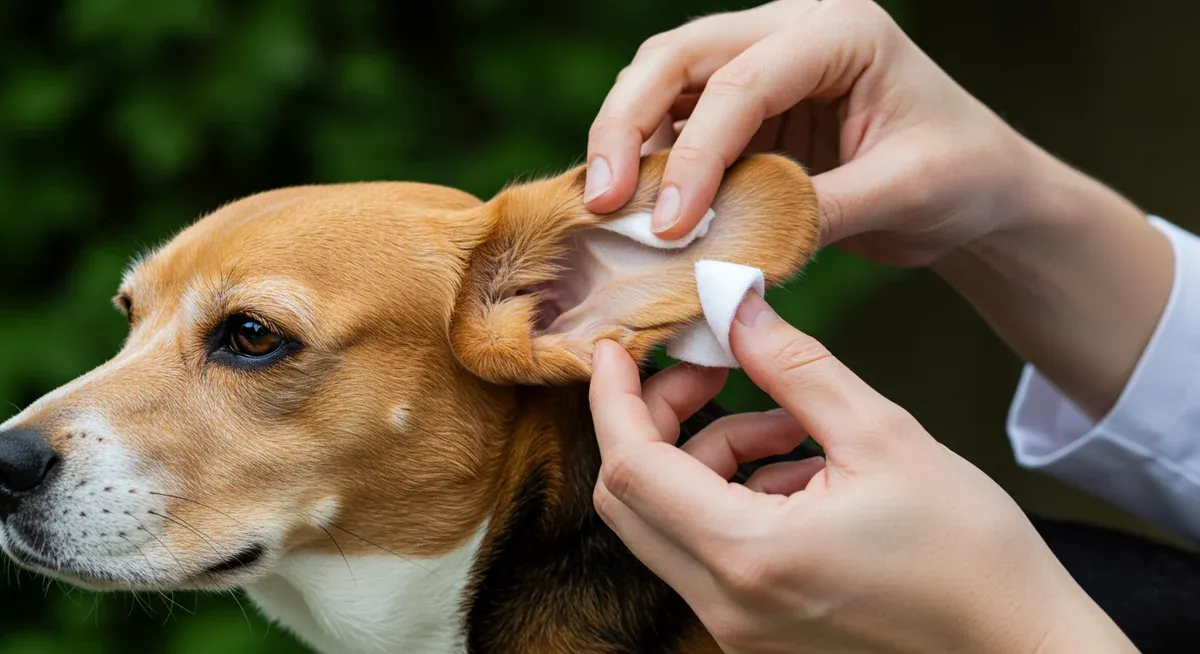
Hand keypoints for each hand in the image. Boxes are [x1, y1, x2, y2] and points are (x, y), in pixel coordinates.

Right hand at [585, 0, 1064, 266]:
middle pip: (678, 57)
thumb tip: (726, 252)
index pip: (743, 82)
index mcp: (840, 31)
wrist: (978, 184)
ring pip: (662, 80)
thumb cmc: (960, 176)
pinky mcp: (746, 106)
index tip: (670, 226)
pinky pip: (678, 121)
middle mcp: (791, 31)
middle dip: (628, 124)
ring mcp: (763, 62)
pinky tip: (637, 206)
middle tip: (603, 199)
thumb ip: (818, 212)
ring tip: (609, 209)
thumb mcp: (903, 192)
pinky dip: (651, 161)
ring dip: (628, 140)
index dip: (696, 154)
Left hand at [589, 293, 1135, 652]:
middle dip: (657, 421)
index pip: (631, 468)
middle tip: (713, 371)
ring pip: (671, 520)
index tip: (620, 348)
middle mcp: (726, 602)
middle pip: (632, 498)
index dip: (614, 398)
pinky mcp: (756, 630)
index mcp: (749, 554)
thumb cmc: (969, 551)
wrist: (1020, 648)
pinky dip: (736, 495)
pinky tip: (803, 471)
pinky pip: (709, 547)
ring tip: (795, 424)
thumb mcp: (881, 435)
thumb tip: (734, 307)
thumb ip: (795, 366)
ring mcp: (737, 626)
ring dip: (713, 454)